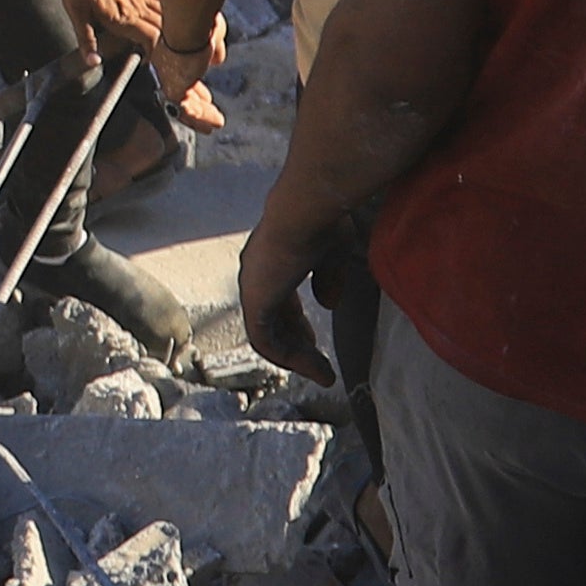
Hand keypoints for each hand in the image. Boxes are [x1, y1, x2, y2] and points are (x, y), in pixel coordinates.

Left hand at [70, 0, 186, 66]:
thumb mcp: (76, 12)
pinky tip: (164, 9)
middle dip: (166, 44)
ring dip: (167, 26)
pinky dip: (164, 4)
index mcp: (124, 17)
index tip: (151, 62)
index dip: (157, 54)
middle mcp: (136, 6)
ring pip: (164, 12)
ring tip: (165, 38)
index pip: (153, 39)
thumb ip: (86, 39)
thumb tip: (93, 62)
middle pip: (163, 28)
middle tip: (160, 55)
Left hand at [232, 208, 333, 378]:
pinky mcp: (254, 302)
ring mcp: (252, 288)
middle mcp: (255, 274)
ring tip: (322, 374)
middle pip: (271, 319)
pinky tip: (313, 367)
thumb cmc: (321, 221)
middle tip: (317, 364)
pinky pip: (266, 342)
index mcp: (271, 259)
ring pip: (268, 336)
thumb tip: (328, 304)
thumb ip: (329, 279)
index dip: (296, 321)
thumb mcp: (333, 253)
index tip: (313, 338)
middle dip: (295, 343)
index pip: (278, 299)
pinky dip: (289, 358)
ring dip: (296, 358)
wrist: (306, 211)